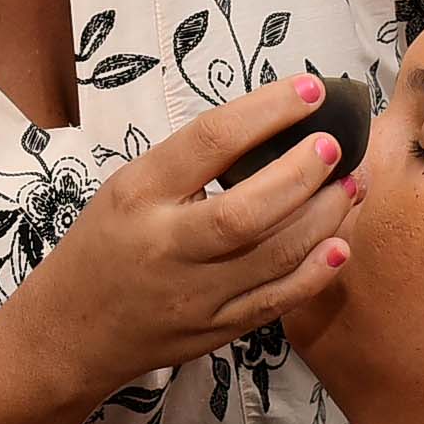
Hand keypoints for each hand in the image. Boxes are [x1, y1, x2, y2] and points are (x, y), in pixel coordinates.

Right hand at [17, 75, 354, 395]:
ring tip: (352, 184)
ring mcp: (194, 295)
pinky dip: (314, 274)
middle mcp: (167, 245)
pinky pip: (276, 302)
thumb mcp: (128, 189)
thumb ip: (189, 165)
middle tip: (336, 146)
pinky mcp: (216, 330)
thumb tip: (273, 130)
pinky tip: (340, 245)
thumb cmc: (103, 247)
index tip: (309, 89)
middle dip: (303, 172)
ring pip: (274, 256)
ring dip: (324, 217)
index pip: (209, 141)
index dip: (266, 110)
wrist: (70, 334)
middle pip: (247, 209)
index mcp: (139, 195)